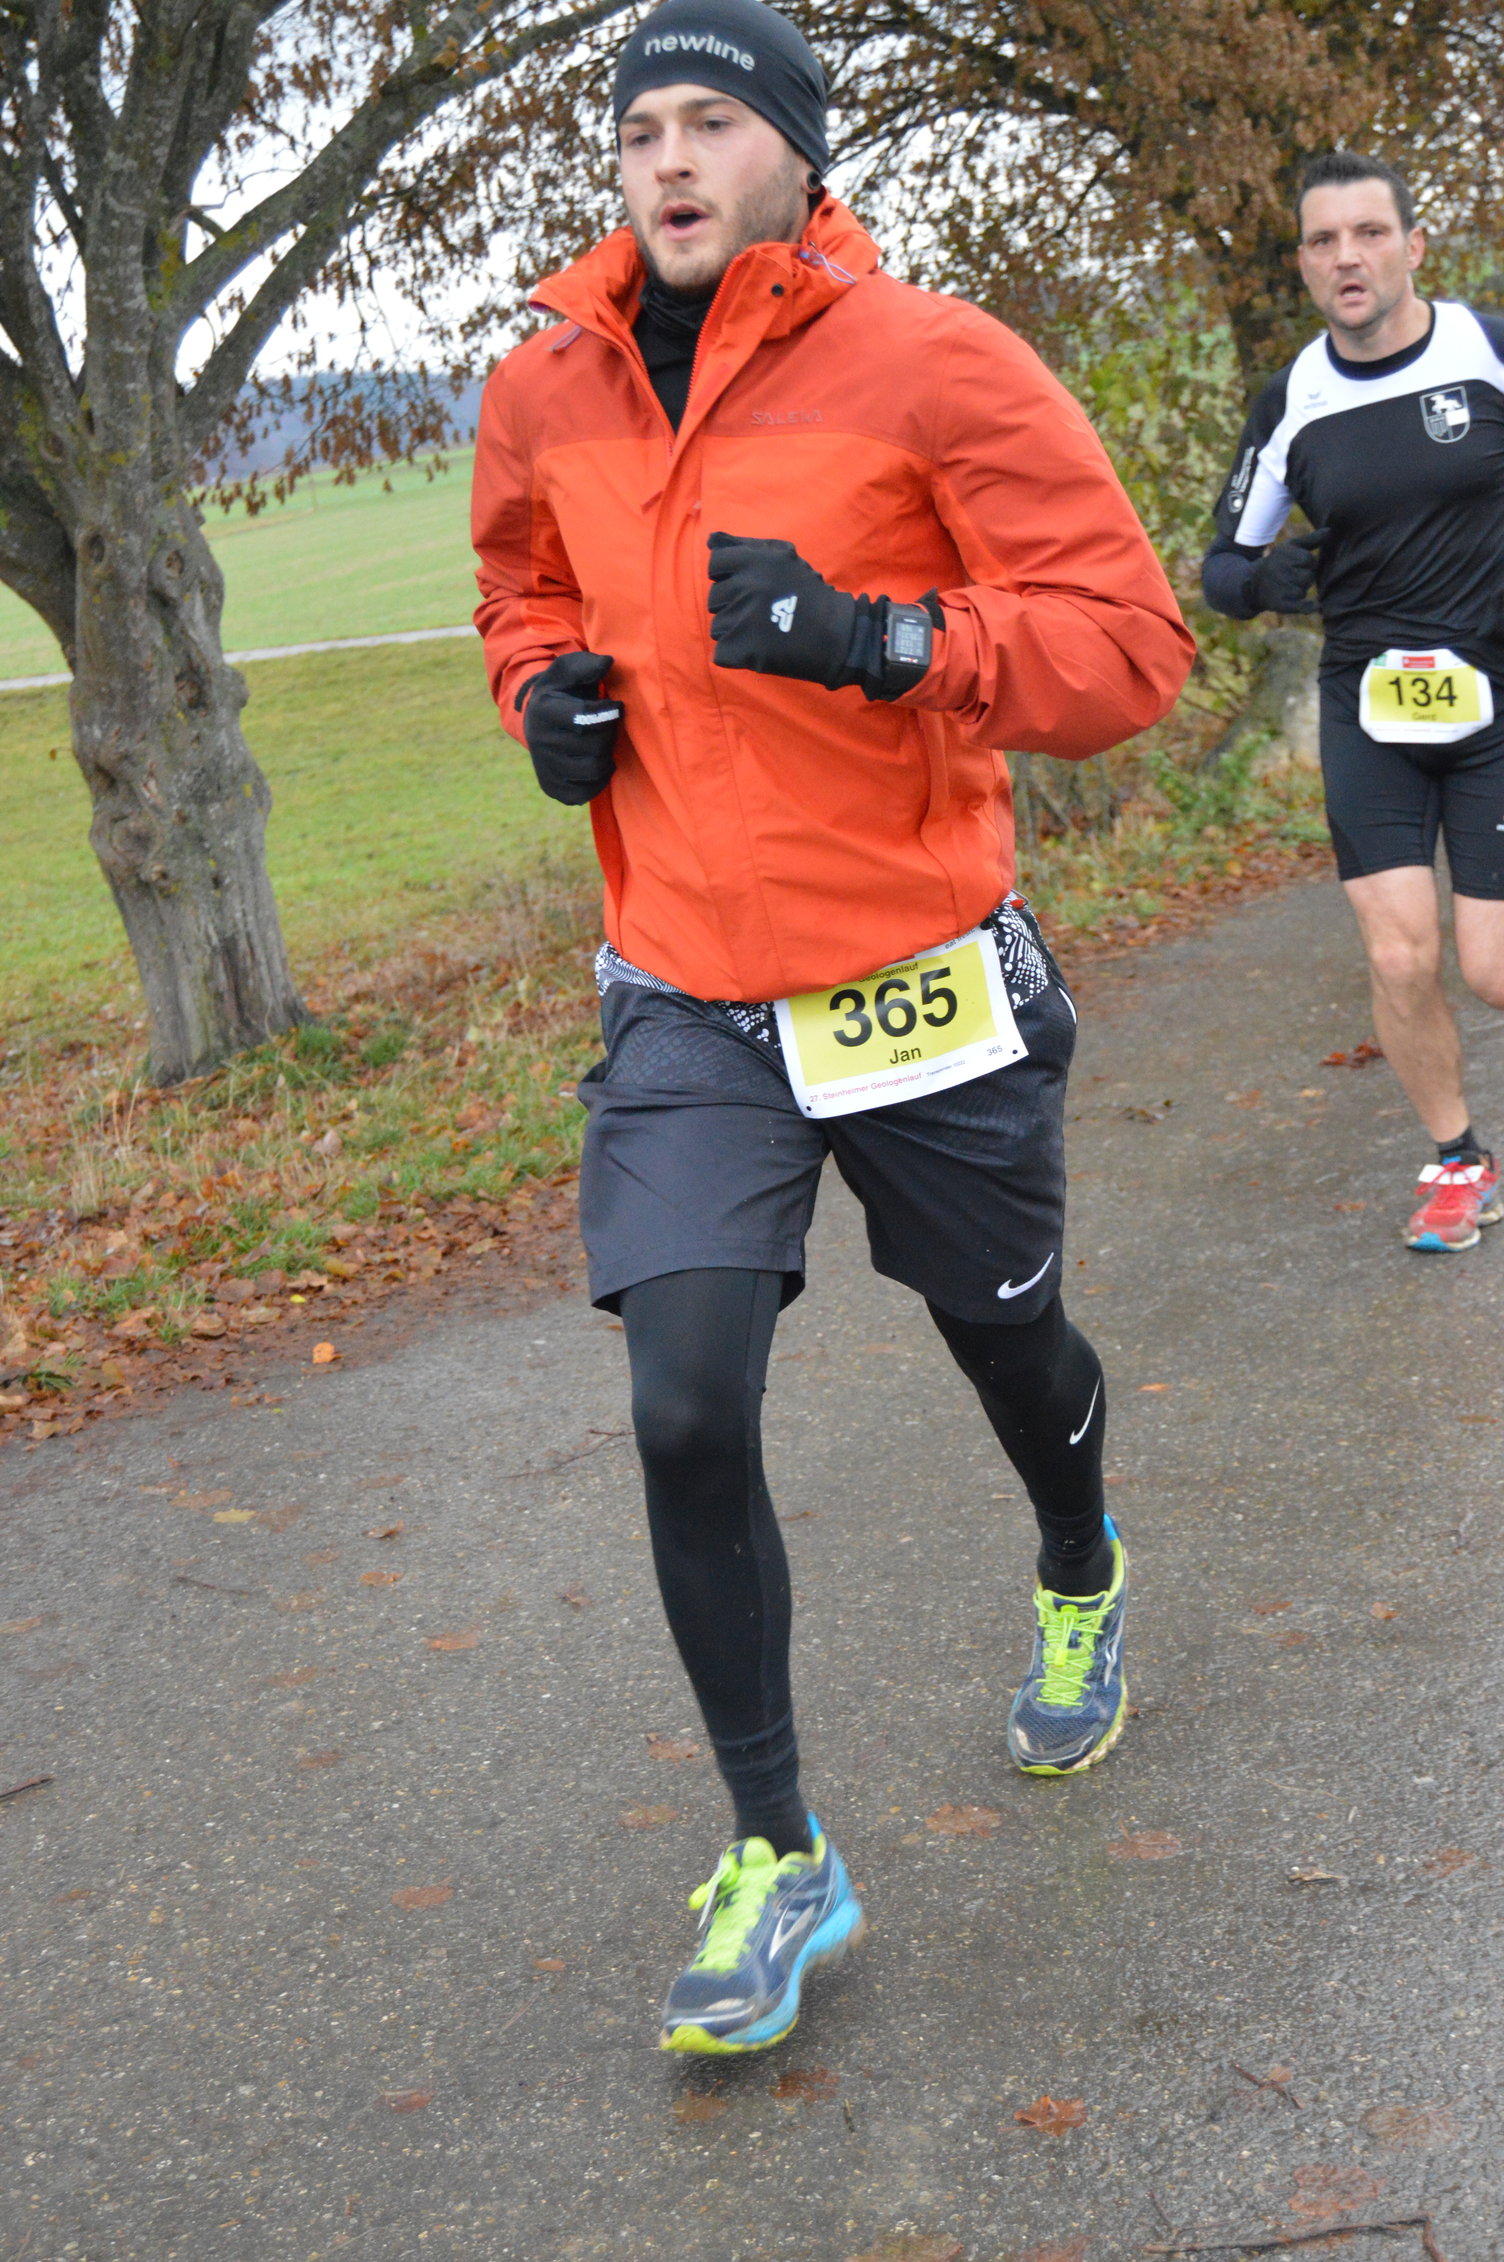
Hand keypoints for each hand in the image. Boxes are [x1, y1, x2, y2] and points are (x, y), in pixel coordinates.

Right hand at [518, 651, 620, 805]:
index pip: (585, 717)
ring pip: (593, 770)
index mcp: (544, 711)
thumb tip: (608, 663)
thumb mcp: (567, 670)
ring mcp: (546, 769)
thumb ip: (587, 664)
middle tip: (607, 725)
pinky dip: (598, 778)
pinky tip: (594, 760)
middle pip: (593, 746)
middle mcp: (540, 742)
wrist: (536, 720)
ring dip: (606, 755)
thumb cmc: (560, 692)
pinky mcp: (554, 789)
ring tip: (602, 742)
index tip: (616, 706)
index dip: (608, 712)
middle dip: (608, 733)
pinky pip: (587, 792)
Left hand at [706, 532, 858, 687]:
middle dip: (733, 606)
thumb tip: (710, 539)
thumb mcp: (782, 558)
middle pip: (714, 599)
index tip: (748, 587)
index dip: (728, 577)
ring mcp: (745, 618)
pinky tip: (759, 650)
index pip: (715, 564)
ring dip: (735, 631)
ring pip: (717, 627)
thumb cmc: (808, 593)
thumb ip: (745, 546)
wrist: (838, 635)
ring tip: (763, 631)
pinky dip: (736, 656)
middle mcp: (747, 585)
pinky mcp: (746, 649)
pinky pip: (721, 654)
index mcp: (755, 561)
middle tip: (763, 612)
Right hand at [1248, 527, 1326, 615]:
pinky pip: (1300, 606)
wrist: (1254, 583)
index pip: (1310, 561)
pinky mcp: (1279, 603)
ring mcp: (1279, 587)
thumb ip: (1311, 539)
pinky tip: (1316, 606)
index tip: (1298, 564)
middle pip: (1308, 577)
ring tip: (1287, 586)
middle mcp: (1280, 570)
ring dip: (1300, 590)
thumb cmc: (1279, 562)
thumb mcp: (1291, 547)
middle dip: (1304, 577)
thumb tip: (1329, 531)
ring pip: (1303, 590)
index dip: (1309, 563)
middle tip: (1291, 577)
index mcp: (1284, 554)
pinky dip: (1308, 607)